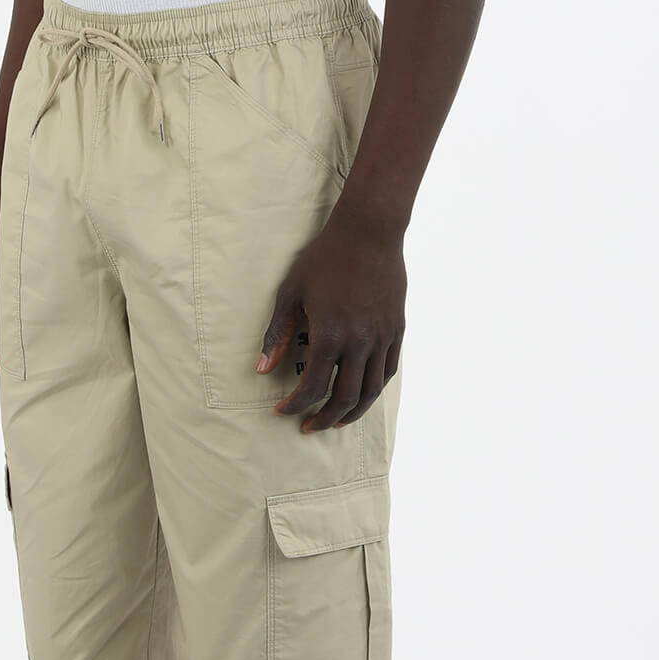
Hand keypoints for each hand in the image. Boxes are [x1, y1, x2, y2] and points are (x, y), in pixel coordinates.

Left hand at [255, 212, 405, 432]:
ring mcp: (381, 338)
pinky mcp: (396, 332)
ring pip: (370, 392)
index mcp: (329, 335)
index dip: (295, 405)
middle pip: (343, 399)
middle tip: (309, 426)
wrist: (369, 232)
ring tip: (336, 421)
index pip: (312, 387)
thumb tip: (262, 370)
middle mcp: (359, 343)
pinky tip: (360, 395)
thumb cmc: (325, 259)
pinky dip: (373, 390)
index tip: (282, 411)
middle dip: (324, 419)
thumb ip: (277, 334)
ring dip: (351, 413)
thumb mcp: (290, 293)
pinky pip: (387, 373)